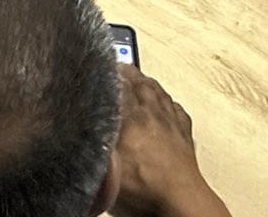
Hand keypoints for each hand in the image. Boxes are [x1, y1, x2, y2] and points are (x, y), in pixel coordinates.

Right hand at [110, 66, 227, 216]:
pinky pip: (177, 110)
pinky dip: (168, 103)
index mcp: (132, 117)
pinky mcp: (185, 138)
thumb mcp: (106, 167)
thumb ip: (95, 142)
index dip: (106, 72)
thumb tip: (82, 127)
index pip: (117, 84)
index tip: (97, 64)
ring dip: (147, 83)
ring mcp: (172, 125)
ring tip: (138, 77)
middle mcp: (153, 115)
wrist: (180, 205)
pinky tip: (166, 104)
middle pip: (140, 83)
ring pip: (159, 93)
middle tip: (116, 66)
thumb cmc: (144, 191)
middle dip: (126, 72)